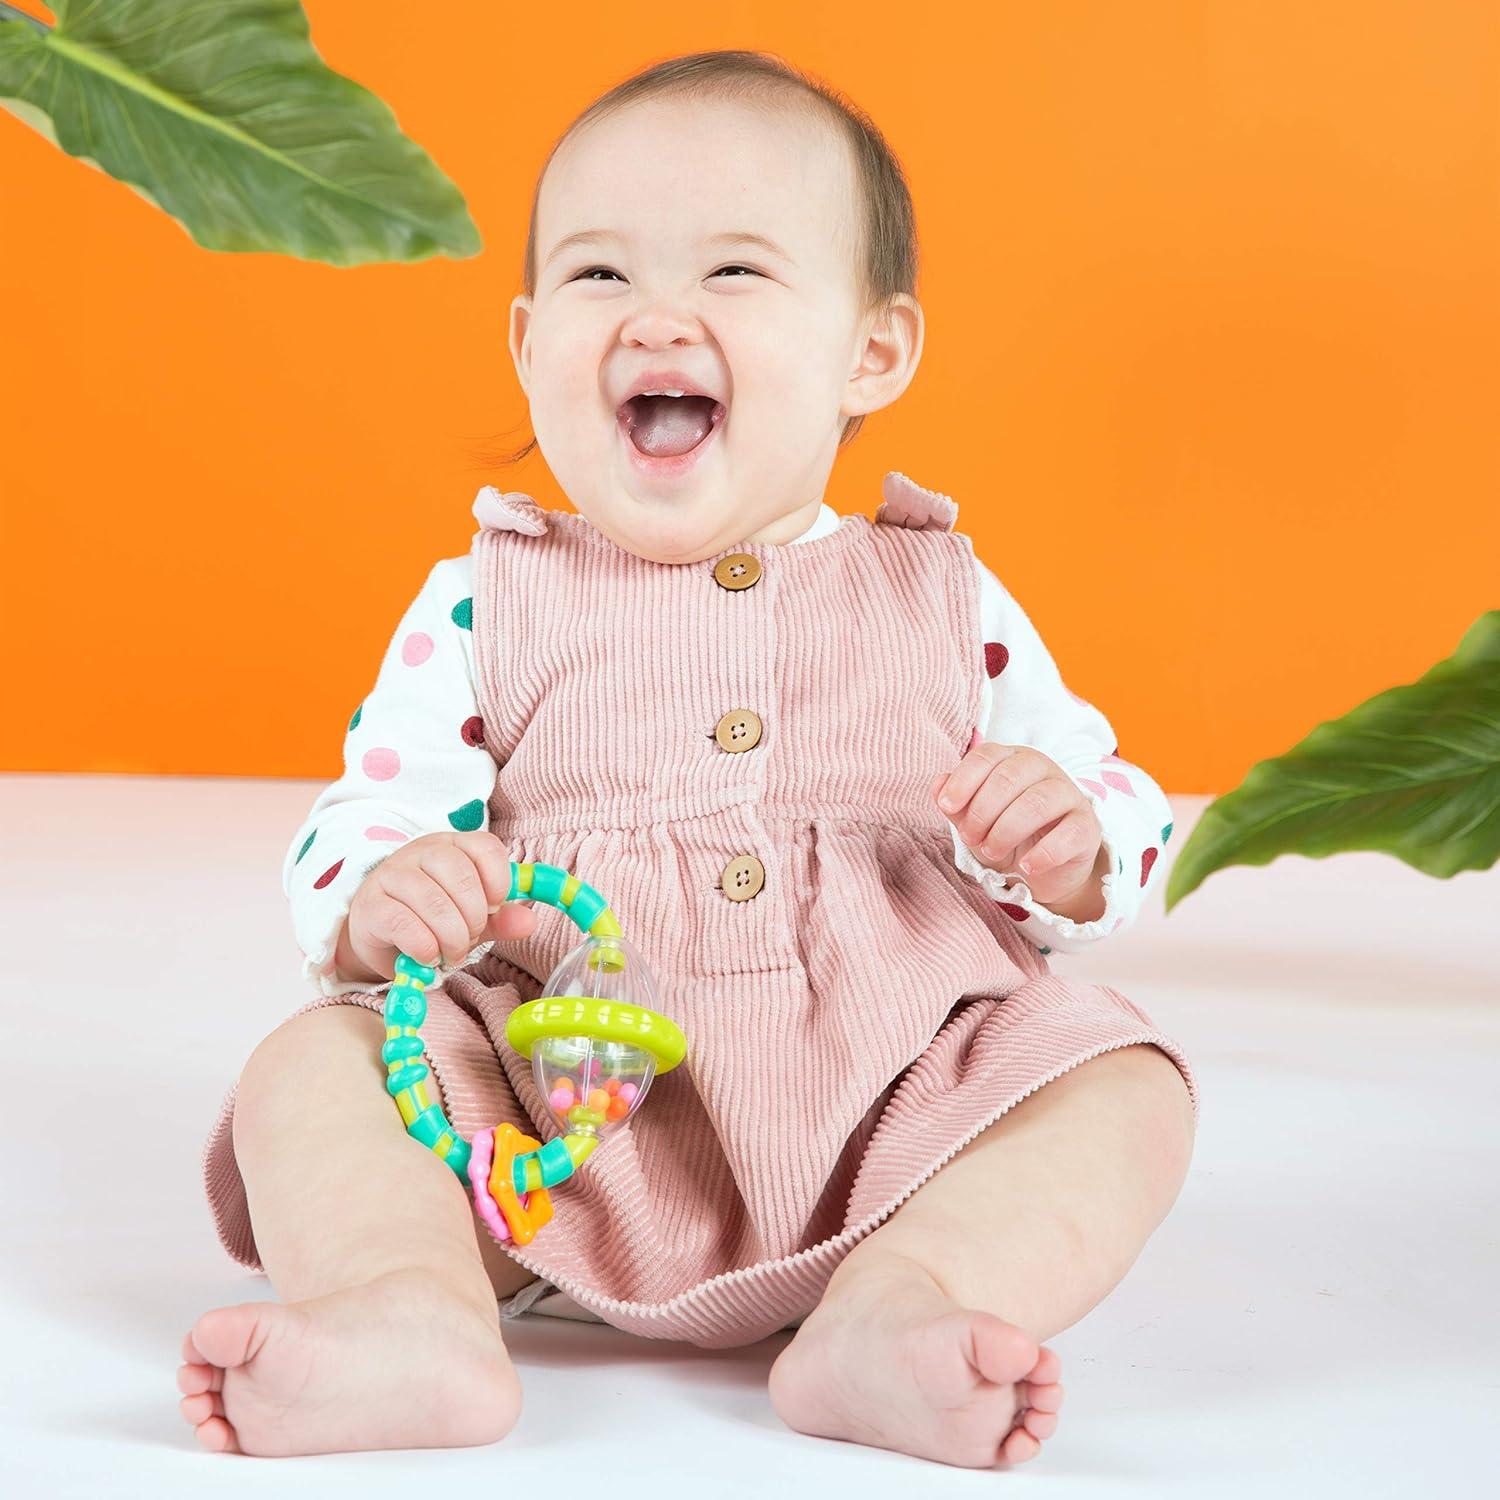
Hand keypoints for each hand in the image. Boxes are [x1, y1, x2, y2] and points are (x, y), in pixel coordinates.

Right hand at [334, 830, 538, 982]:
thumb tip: (529, 921)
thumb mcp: (472, 916)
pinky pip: (405, 925)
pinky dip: (425, 948)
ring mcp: (392, 875)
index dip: (499, 880)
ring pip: (434, 902)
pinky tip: (427, 956)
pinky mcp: (371, 905)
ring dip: (451, 938)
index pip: (485, 846)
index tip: (494, 907)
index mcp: (452, 845)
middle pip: (460, 875)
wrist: (379, 936)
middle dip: (474, 918)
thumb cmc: (431, 919)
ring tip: (451, 953)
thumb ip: (501, 917)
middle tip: (470, 939)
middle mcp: (420, 852)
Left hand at [931, 742, 1108, 919]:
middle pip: (1009, 777)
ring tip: (991, 852)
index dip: (963, 780)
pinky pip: (1068, 833)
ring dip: (1006, 830)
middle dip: (982, 811)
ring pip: (1037, 801)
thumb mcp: (974, 821)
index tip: (947, 807)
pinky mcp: (1087, 826)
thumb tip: (938, 785)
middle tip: (971, 838)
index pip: (986, 756)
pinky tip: (1026, 866)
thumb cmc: (1006, 835)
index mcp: (1011, 758)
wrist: (1043, 870)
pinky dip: (1043, 852)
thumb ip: (955, 804)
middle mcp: (1043, 769)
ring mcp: (1069, 795)